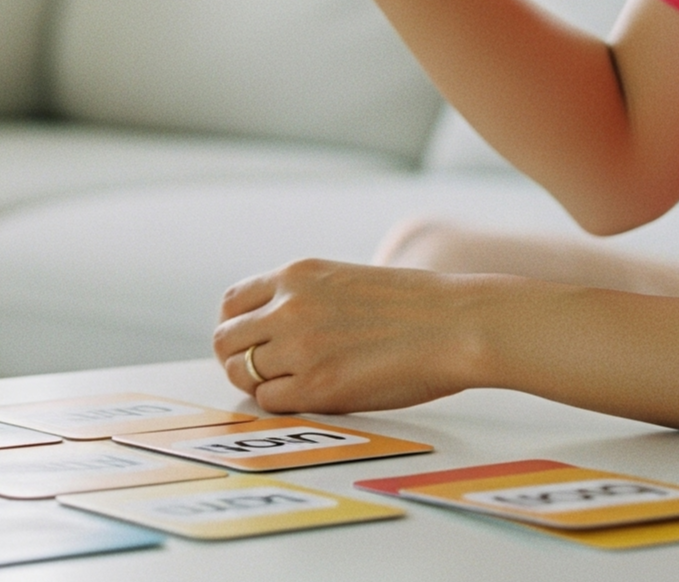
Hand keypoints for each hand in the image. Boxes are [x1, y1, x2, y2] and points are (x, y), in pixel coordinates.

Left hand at [214, 258, 492, 413]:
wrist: (452, 324)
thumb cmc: (410, 306)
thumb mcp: (343, 279)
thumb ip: (303, 297)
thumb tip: (274, 325)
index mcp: (295, 274)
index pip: (233, 302)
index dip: (235, 325)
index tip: (247, 341)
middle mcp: (289, 306)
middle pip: (226, 338)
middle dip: (234, 356)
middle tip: (254, 372)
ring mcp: (300, 347)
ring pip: (243, 371)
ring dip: (255, 382)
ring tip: (282, 388)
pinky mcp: (319, 387)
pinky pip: (269, 401)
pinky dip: (277, 404)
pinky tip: (301, 400)